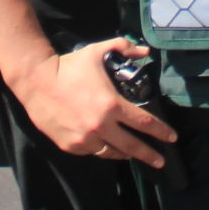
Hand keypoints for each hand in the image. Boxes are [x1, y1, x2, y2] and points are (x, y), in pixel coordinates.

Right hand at [11, 39, 175, 167]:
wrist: (36, 81)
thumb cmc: (69, 66)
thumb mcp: (97, 52)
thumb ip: (124, 48)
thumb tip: (146, 51)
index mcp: (111, 105)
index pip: (144, 123)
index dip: (161, 131)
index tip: (172, 137)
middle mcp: (100, 126)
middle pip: (132, 146)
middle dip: (150, 155)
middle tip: (161, 161)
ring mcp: (85, 138)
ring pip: (112, 153)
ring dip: (126, 154)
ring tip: (133, 155)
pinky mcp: (71, 145)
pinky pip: (93, 152)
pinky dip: (102, 149)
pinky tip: (108, 148)